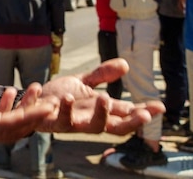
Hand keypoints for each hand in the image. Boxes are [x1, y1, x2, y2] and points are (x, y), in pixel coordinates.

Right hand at [0, 52, 57, 144]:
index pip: (4, 125)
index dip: (28, 117)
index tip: (47, 108)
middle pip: (11, 131)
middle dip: (33, 118)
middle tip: (53, 102)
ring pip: (5, 129)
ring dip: (23, 114)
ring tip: (36, 92)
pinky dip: (8, 113)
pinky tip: (11, 94)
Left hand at [35, 58, 164, 134]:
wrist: (32, 101)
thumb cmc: (59, 95)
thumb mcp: (83, 82)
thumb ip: (102, 75)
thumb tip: (126, 64)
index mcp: (100, 110)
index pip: (127, 114)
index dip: (143, 112)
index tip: (160, 106)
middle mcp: (90, 120)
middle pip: (116, 127)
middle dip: (132, 123)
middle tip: (145, 115)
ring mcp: (73, 123)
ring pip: (92, 127)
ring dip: (101, 115)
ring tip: (105, 98)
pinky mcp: (54, 121)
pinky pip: (61, 121)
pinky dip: (65, 110)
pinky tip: (67, 98)